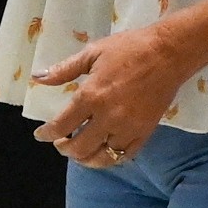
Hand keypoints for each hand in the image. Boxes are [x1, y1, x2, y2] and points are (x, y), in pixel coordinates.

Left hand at [36, 14, 189, 170]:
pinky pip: (124, 155)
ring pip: (101, 157)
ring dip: (86, 158)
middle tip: (61, 143)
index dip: (46, 134)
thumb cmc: (129, 48)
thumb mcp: (93, 53)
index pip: (62, 125)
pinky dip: (111, 158)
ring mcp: (128, 128)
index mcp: (91, 96)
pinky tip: (104, 152)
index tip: (41, 135)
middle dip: (64, 149)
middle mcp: (108, 117)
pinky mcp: (145, 132)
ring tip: (80, 152)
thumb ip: (64, 70)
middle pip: (79, 147)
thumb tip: (38, 78)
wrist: (168, 53)